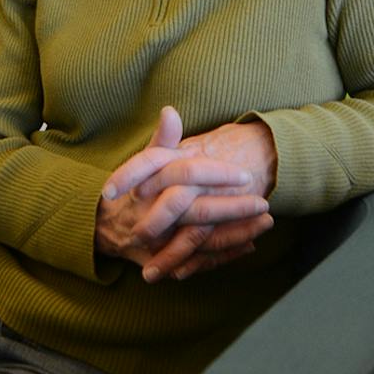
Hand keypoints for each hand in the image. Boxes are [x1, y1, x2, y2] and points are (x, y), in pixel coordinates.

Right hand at [95, 107, 268, 276]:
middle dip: (234, 208)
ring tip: (266, 224)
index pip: (187, 174)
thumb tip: (170, 111)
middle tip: (264, 203)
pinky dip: (227, 254)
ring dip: (238, 234)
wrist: (107, 227)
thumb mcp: (147, 163)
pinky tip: (250, 244)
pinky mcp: (166, 262)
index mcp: (152, 186)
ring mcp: (160, 242)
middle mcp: (155, 215)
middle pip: (199, 212)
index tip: (244, 174)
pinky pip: (201, 262)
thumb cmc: (136, 190)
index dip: (218, 174)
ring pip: (204, 241)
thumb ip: (163, 139)